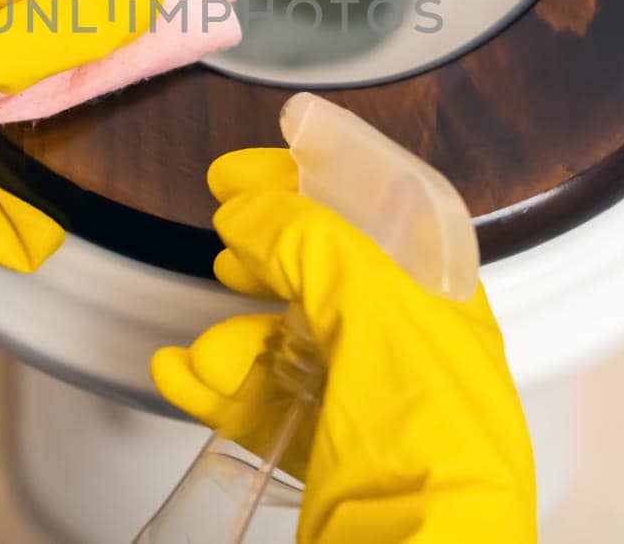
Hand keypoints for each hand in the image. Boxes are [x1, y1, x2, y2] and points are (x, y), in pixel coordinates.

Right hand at [152, 148, 536, 543]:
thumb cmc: (433, 455)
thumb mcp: (377, 318)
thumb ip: (316, 247)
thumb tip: (255, 211)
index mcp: (443, 304)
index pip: (384, 212)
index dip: (320, 176)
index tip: (258, 163)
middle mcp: (410, 352)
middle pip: (328, 272)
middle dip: (270, 246)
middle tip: (221, 221)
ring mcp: (367, 408)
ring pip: (286, 343)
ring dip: (235, 335)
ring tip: (208, 349)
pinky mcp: (328, 460)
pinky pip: (262, 406)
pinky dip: (215, 389)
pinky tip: (180, 378)